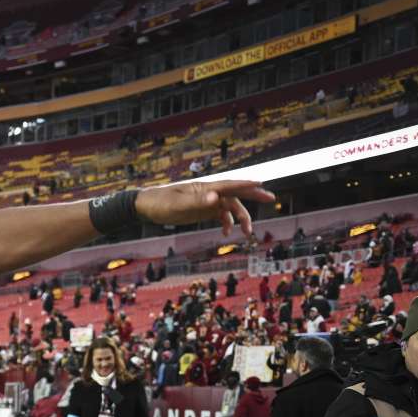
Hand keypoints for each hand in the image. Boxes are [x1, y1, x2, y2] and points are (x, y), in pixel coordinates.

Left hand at [135, 180, 274, 236]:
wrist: (146, 208)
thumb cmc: (160, 203)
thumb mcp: (178, 204)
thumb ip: (198, 202)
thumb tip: (217, 198)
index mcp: (205, 188)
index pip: (229, 184)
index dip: (245, 184)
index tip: (261, 183)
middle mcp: (209, 193)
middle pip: (235, 193)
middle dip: (253, 195)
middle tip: (271, 198)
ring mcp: (206, 202)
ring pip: (230, 207)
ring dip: (240, 218)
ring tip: (247, 232)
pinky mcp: (202, 211)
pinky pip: (220, 215)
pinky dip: (226, 222)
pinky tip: (226, 233)